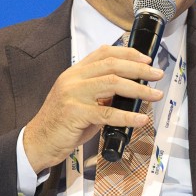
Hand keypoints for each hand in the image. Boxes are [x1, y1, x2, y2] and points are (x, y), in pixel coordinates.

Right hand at [23, 45, 164, 172]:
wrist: (37, 142)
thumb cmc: (61, 124)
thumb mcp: (80, 101)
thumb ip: (101, 94)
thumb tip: (129, 92)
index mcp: (75, 72)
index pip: (104, 53)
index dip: (128, 53)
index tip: (146, 58)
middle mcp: (73, 79)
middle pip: (112, 65)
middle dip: (140, 68)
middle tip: (157, 74)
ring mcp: (73, 95)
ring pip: (113, 83)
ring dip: (139, 89)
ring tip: (155, 95)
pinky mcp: (75, 113)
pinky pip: (108, 113)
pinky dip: (127, 116)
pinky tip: (140, 119)